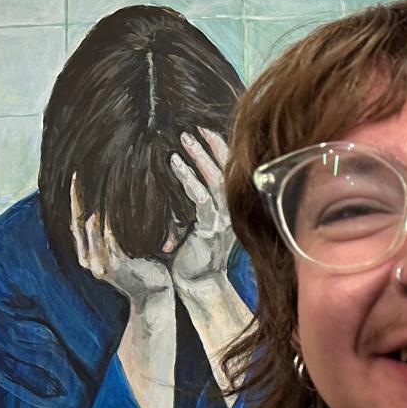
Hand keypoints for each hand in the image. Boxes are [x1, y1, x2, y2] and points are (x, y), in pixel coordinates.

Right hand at [70, 176, 172, 304]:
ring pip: (92, 224)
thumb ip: (115, 236)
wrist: (155, 300)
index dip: (74, 199)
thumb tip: (111, 210)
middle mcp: (89, 260)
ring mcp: (100, 262)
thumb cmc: (146, 272)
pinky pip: (110, 233)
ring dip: (93, 199)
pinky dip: (111, 214)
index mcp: (88, 256)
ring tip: (95, 177)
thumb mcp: (126, 252)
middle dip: (77, 195)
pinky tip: (115, 197)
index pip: (75, 222)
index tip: (75, 176)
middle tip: (78, 169)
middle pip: (78, 220)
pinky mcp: (116, 264)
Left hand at [170, 128, 235, 289]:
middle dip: (212, 145)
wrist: (199, 282)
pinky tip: (174, 163)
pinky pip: (200, 198)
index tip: (206, 128)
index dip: (220, 149)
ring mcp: (224, 220)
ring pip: (214, 180)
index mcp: (231, 207)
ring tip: (184, 138)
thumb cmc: (194, 252)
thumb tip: (183, 172)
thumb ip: (198, 201)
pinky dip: (188, 178)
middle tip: (195, 125)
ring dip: (199, 156)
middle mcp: (232, 210)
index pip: (230, 171)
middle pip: (226, 170)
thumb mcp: (197, 221)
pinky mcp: (211, 230)